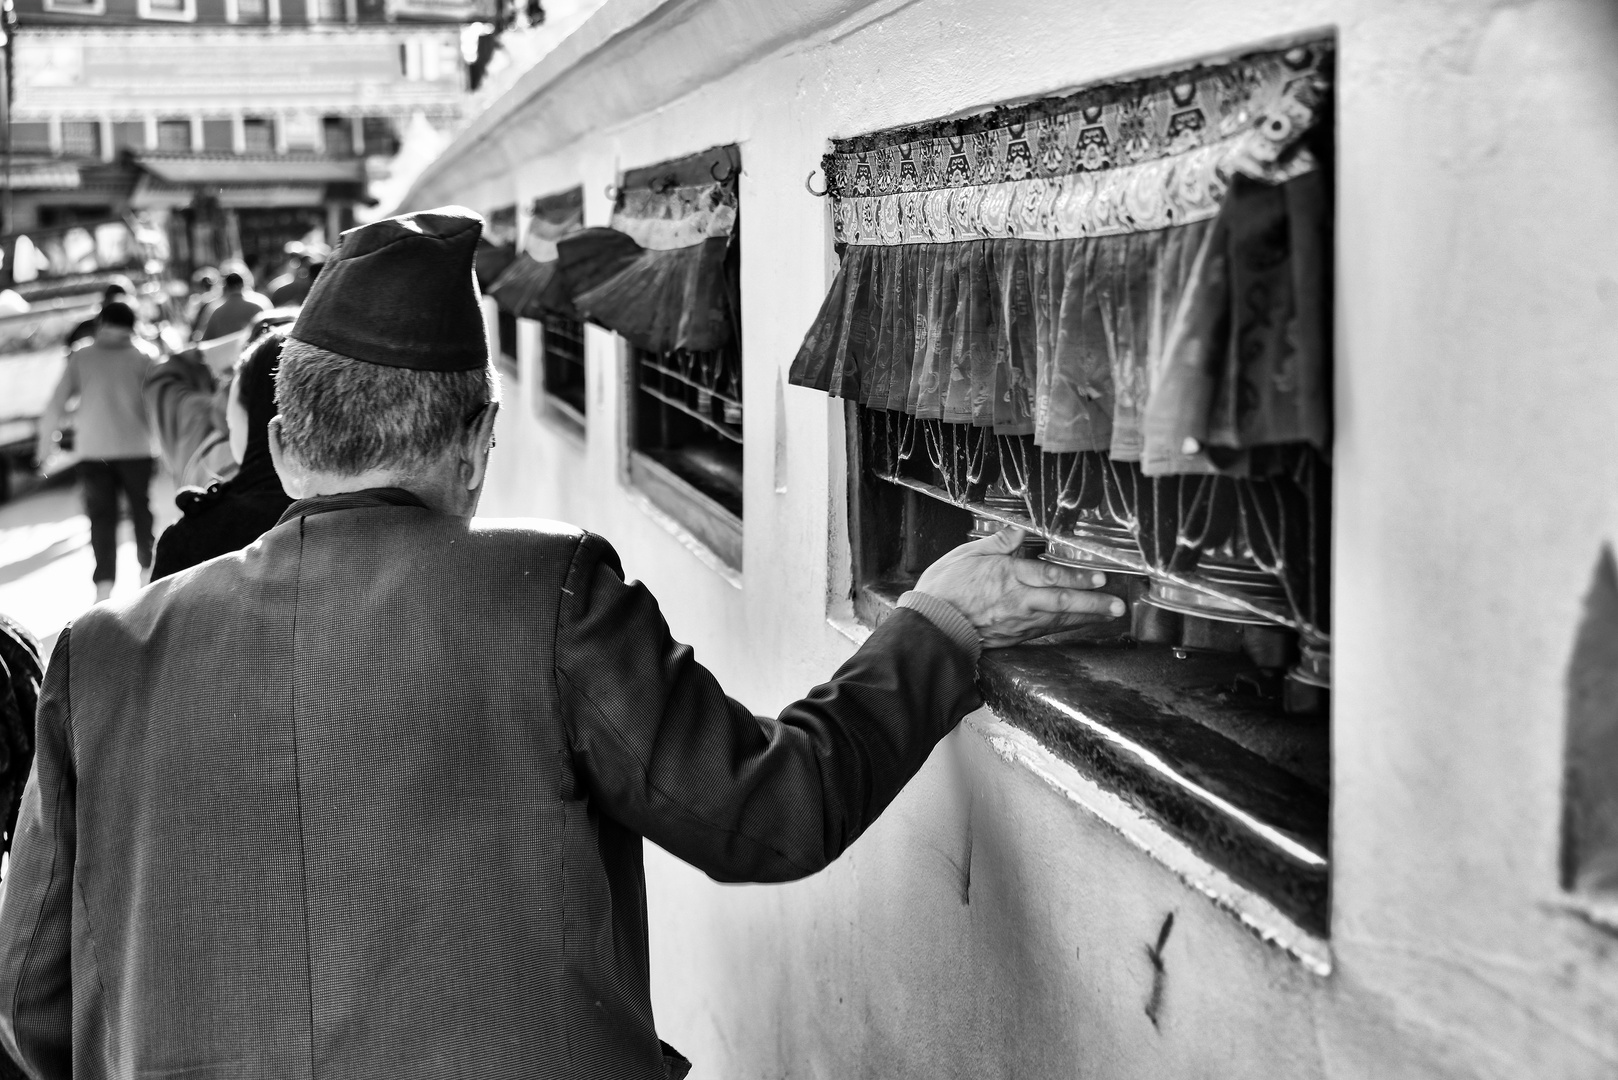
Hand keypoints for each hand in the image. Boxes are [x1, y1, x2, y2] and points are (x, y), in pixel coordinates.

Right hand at [913, 526, 1126, 649]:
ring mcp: (1017, 622)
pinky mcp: (1013, 637)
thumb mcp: (966, 554)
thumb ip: (997, 542)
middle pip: (1063, 601)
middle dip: (1094, 603)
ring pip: (1059, 619)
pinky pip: (1046, 631)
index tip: (1101, 577)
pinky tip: (1079, 624)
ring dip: (1087, 617)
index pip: (1050, 575)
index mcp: (1007, 577)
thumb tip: (1019, 530)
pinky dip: (1066, 627)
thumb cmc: (944, 588)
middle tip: (1119, 605)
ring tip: (1109, 614)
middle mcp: (1017, 602)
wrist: (930, 625)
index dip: (1078, 576)